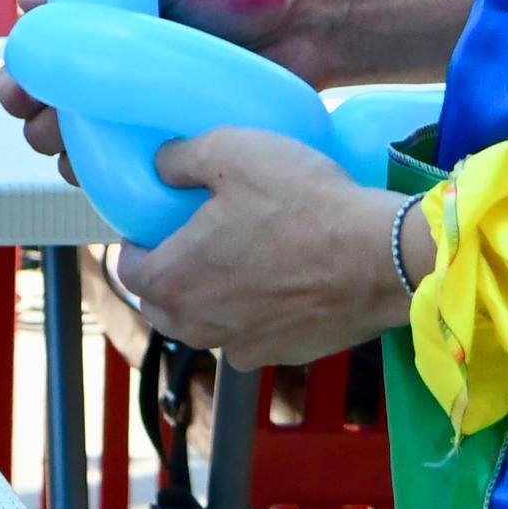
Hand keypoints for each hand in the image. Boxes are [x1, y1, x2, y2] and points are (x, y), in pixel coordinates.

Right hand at [0, 0, 308, 160]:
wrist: (308, 20)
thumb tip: (28, 2)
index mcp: (110, 40)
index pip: (44, 68)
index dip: (21, 81)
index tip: (18, 86)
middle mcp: (122, 83)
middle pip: (52, 119)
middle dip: (35, 123)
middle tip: (43, 116)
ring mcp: (148, 119)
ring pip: (83, 155)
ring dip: (64, 156)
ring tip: (70, 147)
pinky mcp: (181, 149)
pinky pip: (130, 178)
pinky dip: (106, 182)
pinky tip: (101, 177)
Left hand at [92, 130, 422, 371]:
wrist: (380, 258)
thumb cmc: (303, 204)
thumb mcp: (232, 152)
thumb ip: (181, 158)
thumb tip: (162, 165)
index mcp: (172, 281)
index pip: (128, 271)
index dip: (138, 244)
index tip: (159, 225)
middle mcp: (198, 326)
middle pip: (163, 305)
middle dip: (169, 277)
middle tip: (196, 242)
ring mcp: (241, 347)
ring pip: (206, 326)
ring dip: (210, 301)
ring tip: (239, 264)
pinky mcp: (283, 356)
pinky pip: (251, 338)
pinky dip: (254, 318)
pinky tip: (279, 287)